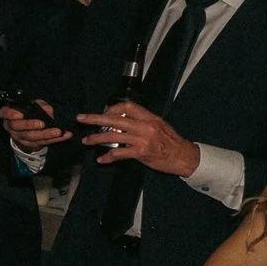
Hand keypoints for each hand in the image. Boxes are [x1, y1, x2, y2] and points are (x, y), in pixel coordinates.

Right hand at [1, 101, 71, 150]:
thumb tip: (49, 110)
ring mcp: (20, 137)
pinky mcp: (30, 144)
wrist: (27, 128)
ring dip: (46, 134)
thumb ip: (39, 105)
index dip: (11, 114)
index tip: (20, 114)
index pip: (5, 113)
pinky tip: (65, 135)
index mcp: (9, 115)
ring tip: (58, 131)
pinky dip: (55, 139)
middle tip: (42, 124)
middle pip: (18, 127)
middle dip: (30, 125)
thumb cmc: (28, 112)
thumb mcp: (32, 105)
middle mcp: (12, 127)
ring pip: (31, 137)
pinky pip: (42, 142)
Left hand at [77, 102, 199, 176]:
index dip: (113, 108)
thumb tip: (122, 121)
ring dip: (97, 138)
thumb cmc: (172, 142)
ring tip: (86, 141)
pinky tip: (101, 159)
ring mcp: (143, 139)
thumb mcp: (159, 126)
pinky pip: (119, 153)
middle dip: (96, 118)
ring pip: (113, 136)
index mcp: (149, 117)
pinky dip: (108, 156)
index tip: (104, 113)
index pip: (128, 106)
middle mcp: (145, 126)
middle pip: (115, 119)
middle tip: (81, 119)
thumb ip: (141, 122)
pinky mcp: (142, 152)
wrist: (185, 157)